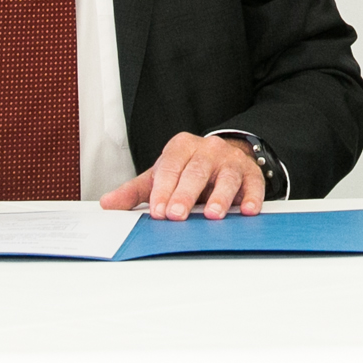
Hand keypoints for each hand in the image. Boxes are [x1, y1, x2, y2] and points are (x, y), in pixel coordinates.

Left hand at [99, 133, 264, 219]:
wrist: (223, 158)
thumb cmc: (188, 170)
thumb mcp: (161, 175)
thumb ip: (135, 191)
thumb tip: (108, 204)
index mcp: (181, 147)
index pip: (171, 166)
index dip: (164, 188)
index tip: (157, 210)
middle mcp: (208, 150)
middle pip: (196, 171)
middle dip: (185, 194)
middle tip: (176, 214)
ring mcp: (231, 161)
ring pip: (226, 177)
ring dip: (220, 197)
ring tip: (212, 215)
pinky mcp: (251, 174)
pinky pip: (254, 184)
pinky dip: (252, 197)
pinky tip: (248, 210)